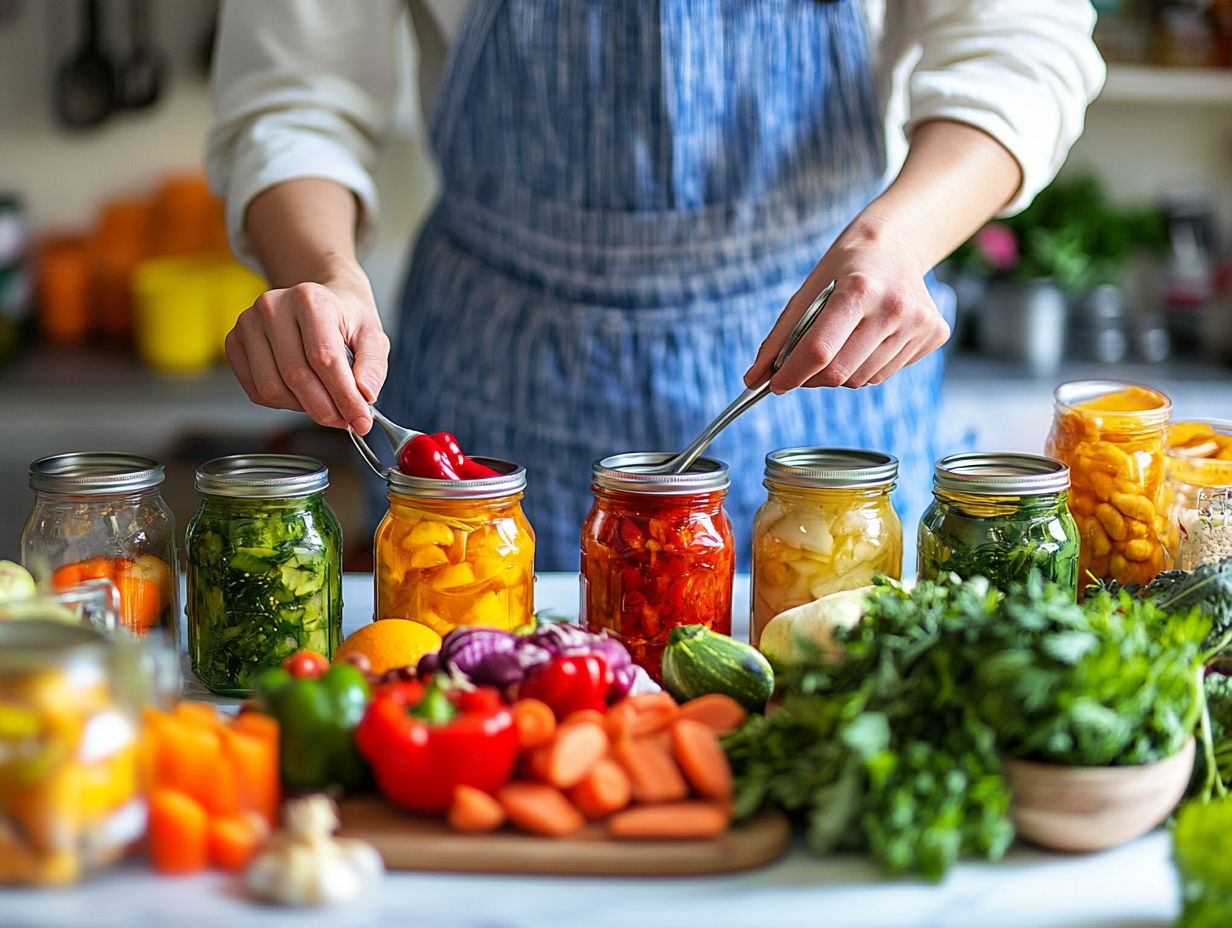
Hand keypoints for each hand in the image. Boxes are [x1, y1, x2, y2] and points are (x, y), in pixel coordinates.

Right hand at [224, 275, 389, 434]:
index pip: (324, 359)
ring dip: (302, 408)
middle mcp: (273, 306)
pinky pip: (256, 391)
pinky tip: (301, 393)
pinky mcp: (234, 341)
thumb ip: (373, 365)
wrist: (316, 301)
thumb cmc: (344, 319)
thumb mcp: (371, 336)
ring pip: (272, 389)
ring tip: (325, 401)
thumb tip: (366, 395)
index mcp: (310, 299)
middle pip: (296, 377)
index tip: (361, 421)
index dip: (344, 397)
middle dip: (325, 409)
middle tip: (345, 421)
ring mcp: (248, 323)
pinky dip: (282, 403)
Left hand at [745, 221, 949, 392]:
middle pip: (840, 373)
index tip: (775, 384)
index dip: (792, 374)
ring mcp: (919, 323)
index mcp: (859, 290)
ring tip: (840, 343)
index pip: (819, 350)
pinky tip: (868, 339)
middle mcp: (895, 307)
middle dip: (812, 378)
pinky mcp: (934, 334)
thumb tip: (754, 380)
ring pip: (862, 380)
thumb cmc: (844, 270)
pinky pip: (885, 374)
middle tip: (802, 368)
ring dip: (839, 374)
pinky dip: (865, 368)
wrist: (894, 247)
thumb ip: (779, 339)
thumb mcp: (807, 293)